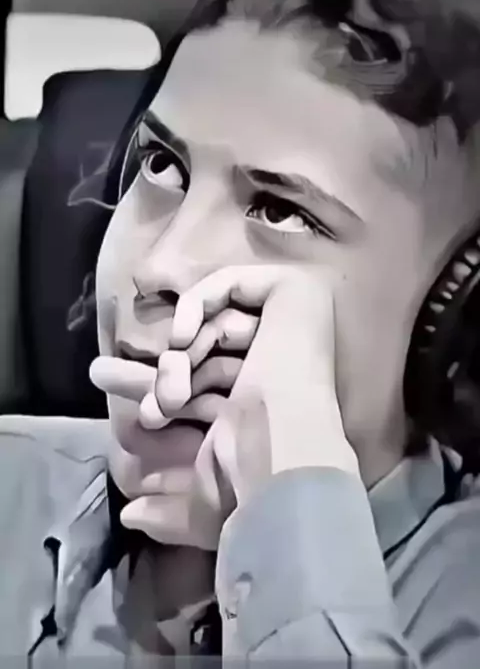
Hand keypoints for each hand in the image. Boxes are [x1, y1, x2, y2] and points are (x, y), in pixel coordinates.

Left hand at [119, 265, 358, 548]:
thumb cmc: (250, 484)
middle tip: (100, 374)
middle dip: (149, 366)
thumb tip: (133, 516)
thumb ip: (170, 510)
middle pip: (202, 352)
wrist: (287, 458)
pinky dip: (197, 305)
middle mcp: (278, 368)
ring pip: (213, 324)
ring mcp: (287, 329)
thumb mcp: (200, 506)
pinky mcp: (291, 295)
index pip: (200, 387)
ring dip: (178, 356)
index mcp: (264, 410)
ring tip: (168, 394)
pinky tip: (179, 338)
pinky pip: (232, 285)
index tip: (103, 377)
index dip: (152, 384)